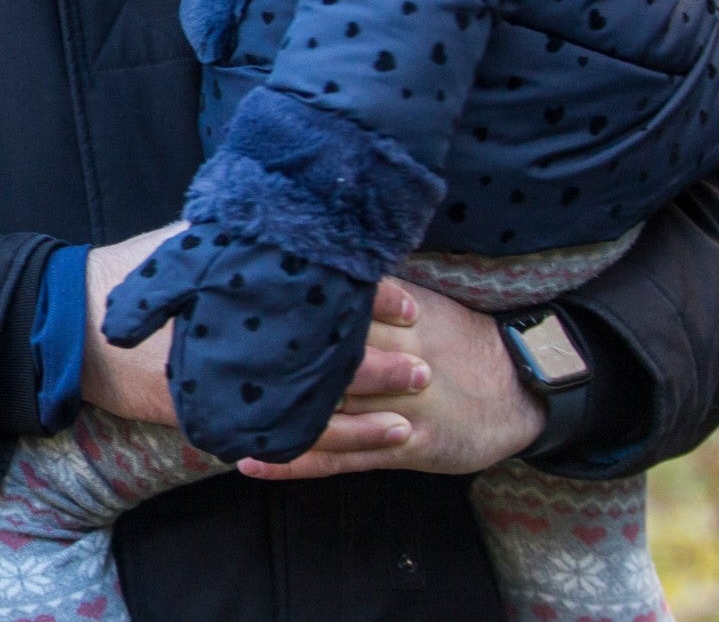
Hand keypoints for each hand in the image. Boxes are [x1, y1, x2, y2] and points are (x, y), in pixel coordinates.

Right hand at [82, 225, 430, 455]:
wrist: (68, 325)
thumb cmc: (128, 273)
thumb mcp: (186, 239)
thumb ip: (240, 233)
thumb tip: (292, 211)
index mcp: (235, 292)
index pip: (319, 295)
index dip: (368, 300)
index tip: (408, 305)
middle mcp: (233, 343)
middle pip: (322, 360)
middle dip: (377, 367)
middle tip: (424, 369)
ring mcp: (221, 388)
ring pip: (306, 413)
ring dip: (359, 421)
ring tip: (405, 424)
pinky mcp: (206, 420)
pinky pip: (268, 439)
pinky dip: (311, 448)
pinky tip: (346, 453)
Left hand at [235, 276, 545, 480]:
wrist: (526, 385)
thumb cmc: (459, 337)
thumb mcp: (414, 301)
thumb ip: (359, 290)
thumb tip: (295, 257)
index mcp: (389, 312)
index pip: (323, 302)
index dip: (269, 300)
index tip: (210, 293)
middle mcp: (390, 355)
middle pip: (315, 354)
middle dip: (258, 355)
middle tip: (192, 352)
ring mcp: (396, 404)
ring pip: (322, 409)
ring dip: (266, 411)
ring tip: (207, 413)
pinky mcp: (406, 445)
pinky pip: (343, 456)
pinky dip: (296, 460)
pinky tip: (252, 459)